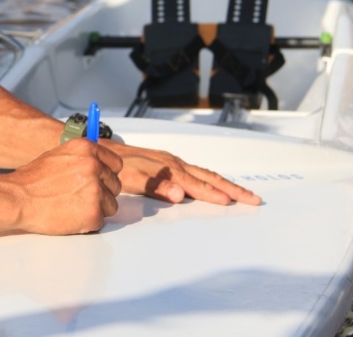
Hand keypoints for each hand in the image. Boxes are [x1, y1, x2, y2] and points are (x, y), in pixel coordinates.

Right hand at [8, 139, 122, 234]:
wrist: (17, 199)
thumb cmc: (33, 181)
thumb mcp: (59, 156)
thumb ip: (82, 159)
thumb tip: (99, 165)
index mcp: (86, 149)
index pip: (116, 163)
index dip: (106, 174)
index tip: (99, 181)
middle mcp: (94, 166)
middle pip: (115, 185)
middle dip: (102, 193)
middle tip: (80, 197)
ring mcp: (95, 189)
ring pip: (111, 205)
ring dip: (96, 209)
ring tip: (73, 207)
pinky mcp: (94, 212)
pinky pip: (101, 221)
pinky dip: (88, 223)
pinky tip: (70, 216)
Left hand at [105, 140, 262, 205]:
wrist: (98, 150)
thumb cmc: (113, 166)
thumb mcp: (130, 179)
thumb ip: (155, 187)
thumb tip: (179, 195)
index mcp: (169, 169)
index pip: (200, 185)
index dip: (219, 195)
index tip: (238, 203)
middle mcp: (173, 164)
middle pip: (209, 178)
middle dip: (233, 189)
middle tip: (254, 198)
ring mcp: (171, 163)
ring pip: (203, 174)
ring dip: (224, 184)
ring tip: (241, 193)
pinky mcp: (166, 164)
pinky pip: (195, 173)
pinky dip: (209, 180)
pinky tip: (212, 186)